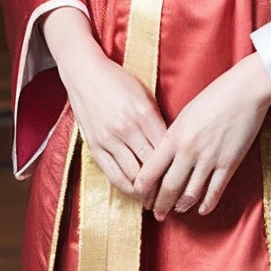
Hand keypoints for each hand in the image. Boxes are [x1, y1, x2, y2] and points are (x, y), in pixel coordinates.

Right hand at [41, 5, 166, 198]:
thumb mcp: (144, 95)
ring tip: (157, 198)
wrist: (84, 73)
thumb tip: (172, 147)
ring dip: (146, 191)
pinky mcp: (94, 146)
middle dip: (164, 186)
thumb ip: (157, 121)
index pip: (166, 150)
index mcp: (143, 113)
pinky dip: (127, 187)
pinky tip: (136, 192)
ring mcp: (108, 139)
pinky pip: (113, 175)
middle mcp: (126, 128)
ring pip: (133, 176)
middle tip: (175, 196)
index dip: (177, 168)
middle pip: (151, 167)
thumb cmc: (118, 81)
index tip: (186, 179)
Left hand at [134, 53, 270, 219]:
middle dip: (160, 205)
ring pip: (190, 193)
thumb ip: (172, 137)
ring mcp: (209, 159)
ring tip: (177, 210)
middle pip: (168, 188)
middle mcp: (188, 151)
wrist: (243, 91)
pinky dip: (207, 204)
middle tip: (157, 214)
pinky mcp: (229, 163)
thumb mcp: (184, 115)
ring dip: (182, 206)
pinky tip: (202, 209)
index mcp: (173, 137)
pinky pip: (215, 191)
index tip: (141, 196)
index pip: (150, 171)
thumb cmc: (212, 98)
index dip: (143, 189)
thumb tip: (163, 156)